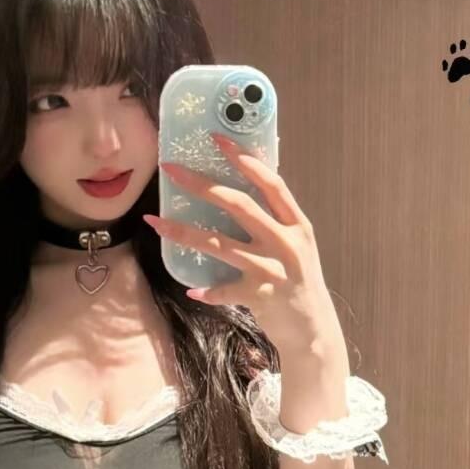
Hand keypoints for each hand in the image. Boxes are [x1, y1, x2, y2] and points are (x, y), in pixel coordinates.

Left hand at [144, 131, 342, 353]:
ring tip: (156, 222)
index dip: (244, 159)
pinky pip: (224, 290)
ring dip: (184, 232)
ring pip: (220, 245)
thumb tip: (243, 192)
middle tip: (171, 170)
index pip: (270, 182)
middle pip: (239, 205)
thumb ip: (275, 222)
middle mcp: (285, 242)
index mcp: (296, 224)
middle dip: (201, 185)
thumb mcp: (296, 247)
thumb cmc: (298, 284)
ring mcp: (272, 269)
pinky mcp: (260, 295)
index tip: (216, 139)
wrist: (313, 330)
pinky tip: (192, 289)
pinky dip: (207, 290)